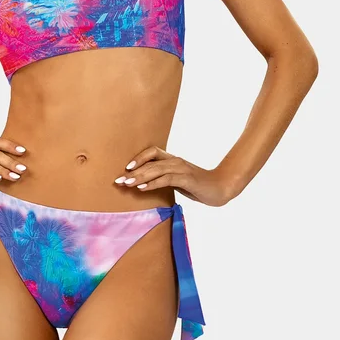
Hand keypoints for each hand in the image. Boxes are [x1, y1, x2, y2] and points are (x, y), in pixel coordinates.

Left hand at [114, 146, 230, 206]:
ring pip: (156, 169)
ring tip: (127, 184)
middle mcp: (176, 161)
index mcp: (173, 160)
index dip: (138, 158)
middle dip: (133, 171)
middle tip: (118, 180)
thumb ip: (165, 179)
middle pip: (150, 162)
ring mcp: (181, 168)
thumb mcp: (179, 181)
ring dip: (139, 177)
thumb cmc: (198, 186)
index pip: (152, 151)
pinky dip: (153, 183)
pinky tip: (143, 188)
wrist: (220, 188)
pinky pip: (166, 179)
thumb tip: (146, 184)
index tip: (126, 168)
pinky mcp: (187, 178)